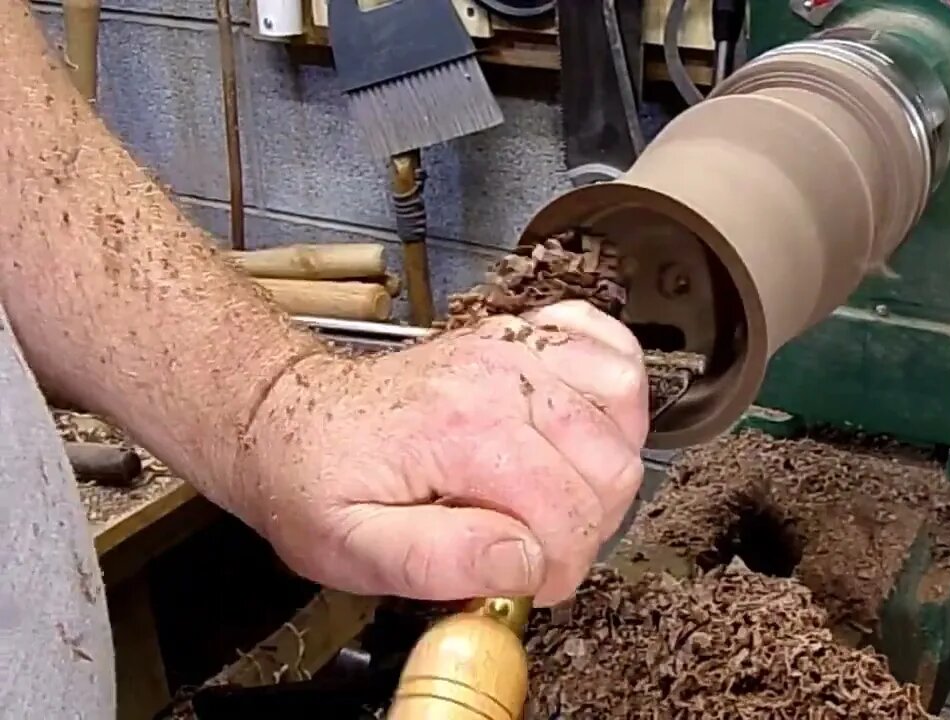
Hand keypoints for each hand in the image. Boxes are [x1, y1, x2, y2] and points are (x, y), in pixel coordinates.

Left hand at [234, 300, 648, 605]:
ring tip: (561, 494)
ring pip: (625, 407)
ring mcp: (515, 349)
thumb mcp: (350, 548)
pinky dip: (615, 390)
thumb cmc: (317, 483)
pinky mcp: (521, 339)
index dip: (561, 568)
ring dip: (610, 464)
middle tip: (541, 548)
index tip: (529, 585)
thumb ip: (436, 560)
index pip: (568, 511)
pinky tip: (584, 426)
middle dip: (589, 525)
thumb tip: (523, 561)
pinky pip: (608, 345)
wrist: (290, 417)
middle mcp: (499, 379)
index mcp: (460, 432)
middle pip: (612, 464)